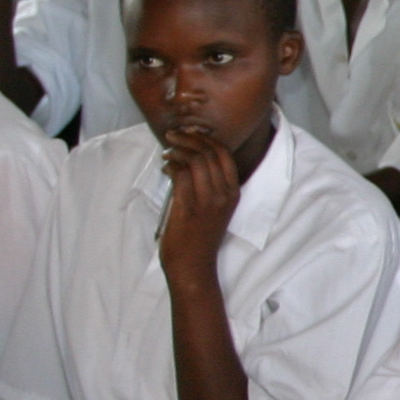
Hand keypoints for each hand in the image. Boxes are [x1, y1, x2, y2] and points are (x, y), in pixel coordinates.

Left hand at [154, 124, 240, 278]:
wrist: (193, 265)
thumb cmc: (200, 237)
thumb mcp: (214, 209)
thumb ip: (209, 186)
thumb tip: (191, 159)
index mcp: (233, 193)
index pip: (224, 154)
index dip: (207, 139)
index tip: (191, 133)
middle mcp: (223, 194)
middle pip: (209, 153)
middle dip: (189, 139)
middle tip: (173, 135)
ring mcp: (207, 201)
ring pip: (194, 161)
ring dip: (177, 150)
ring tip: (167, 152)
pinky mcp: (189, 207)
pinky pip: (181, 175)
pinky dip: (171, 166)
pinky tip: (165, 167)